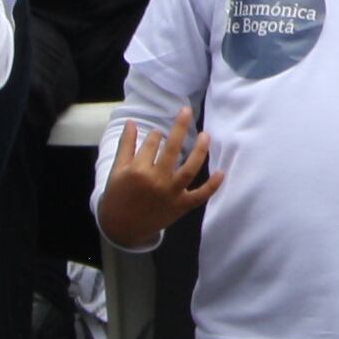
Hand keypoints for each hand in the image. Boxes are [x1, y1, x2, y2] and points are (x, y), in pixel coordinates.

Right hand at [95, 107, 223, 248]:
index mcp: (138, 171)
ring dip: (200, 152)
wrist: (122, 228)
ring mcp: (170, 194)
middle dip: (179, 128)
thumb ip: (126, 145)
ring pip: (189, 170)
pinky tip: (221, 172)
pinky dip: (212, 186)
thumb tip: (131, 121)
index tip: (156, 134)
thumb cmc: (118, 195)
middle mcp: (156, 181)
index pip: (152, 143)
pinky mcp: (181, 206)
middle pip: (172, 150)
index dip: (155, 135)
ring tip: (206, 135)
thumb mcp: (117, 170)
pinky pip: (199, 196)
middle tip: (186, 111)